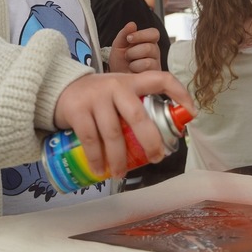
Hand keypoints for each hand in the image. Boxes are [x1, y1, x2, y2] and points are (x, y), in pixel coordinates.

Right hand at [53, 70, 194, 178]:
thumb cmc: (98, 96)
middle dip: (150, 141)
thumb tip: (162, 136)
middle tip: (156, 158)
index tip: (192, 112)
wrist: (60, 88)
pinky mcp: (78, 110)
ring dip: (119, 158)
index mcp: (131, 81)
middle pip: (138, 116)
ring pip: (113, 133)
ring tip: (122, 173)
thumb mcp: (118, 92)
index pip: (161, 79)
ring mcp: (96, 98)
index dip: (179, 93)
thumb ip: (135, 105)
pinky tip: (100, 170)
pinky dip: (97, 158)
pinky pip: (91, 139)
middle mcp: (116, 86)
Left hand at [108, 21, 160, 72]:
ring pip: (148, 59)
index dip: (142, 35)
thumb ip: (124, 33)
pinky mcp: (155, 73)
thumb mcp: (118, 45)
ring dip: (133, 61)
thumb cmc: (120, 61)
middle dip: (133, 52)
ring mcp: (156, 63)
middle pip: (150, 47)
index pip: (154, 33)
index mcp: (148, 41)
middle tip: (127, 56)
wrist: (117, 77)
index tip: (129, 38)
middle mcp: (154, 51)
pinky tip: (133, 71)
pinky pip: (147, 68)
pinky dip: (135, 68)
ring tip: (130, 64)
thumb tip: (132, 24)